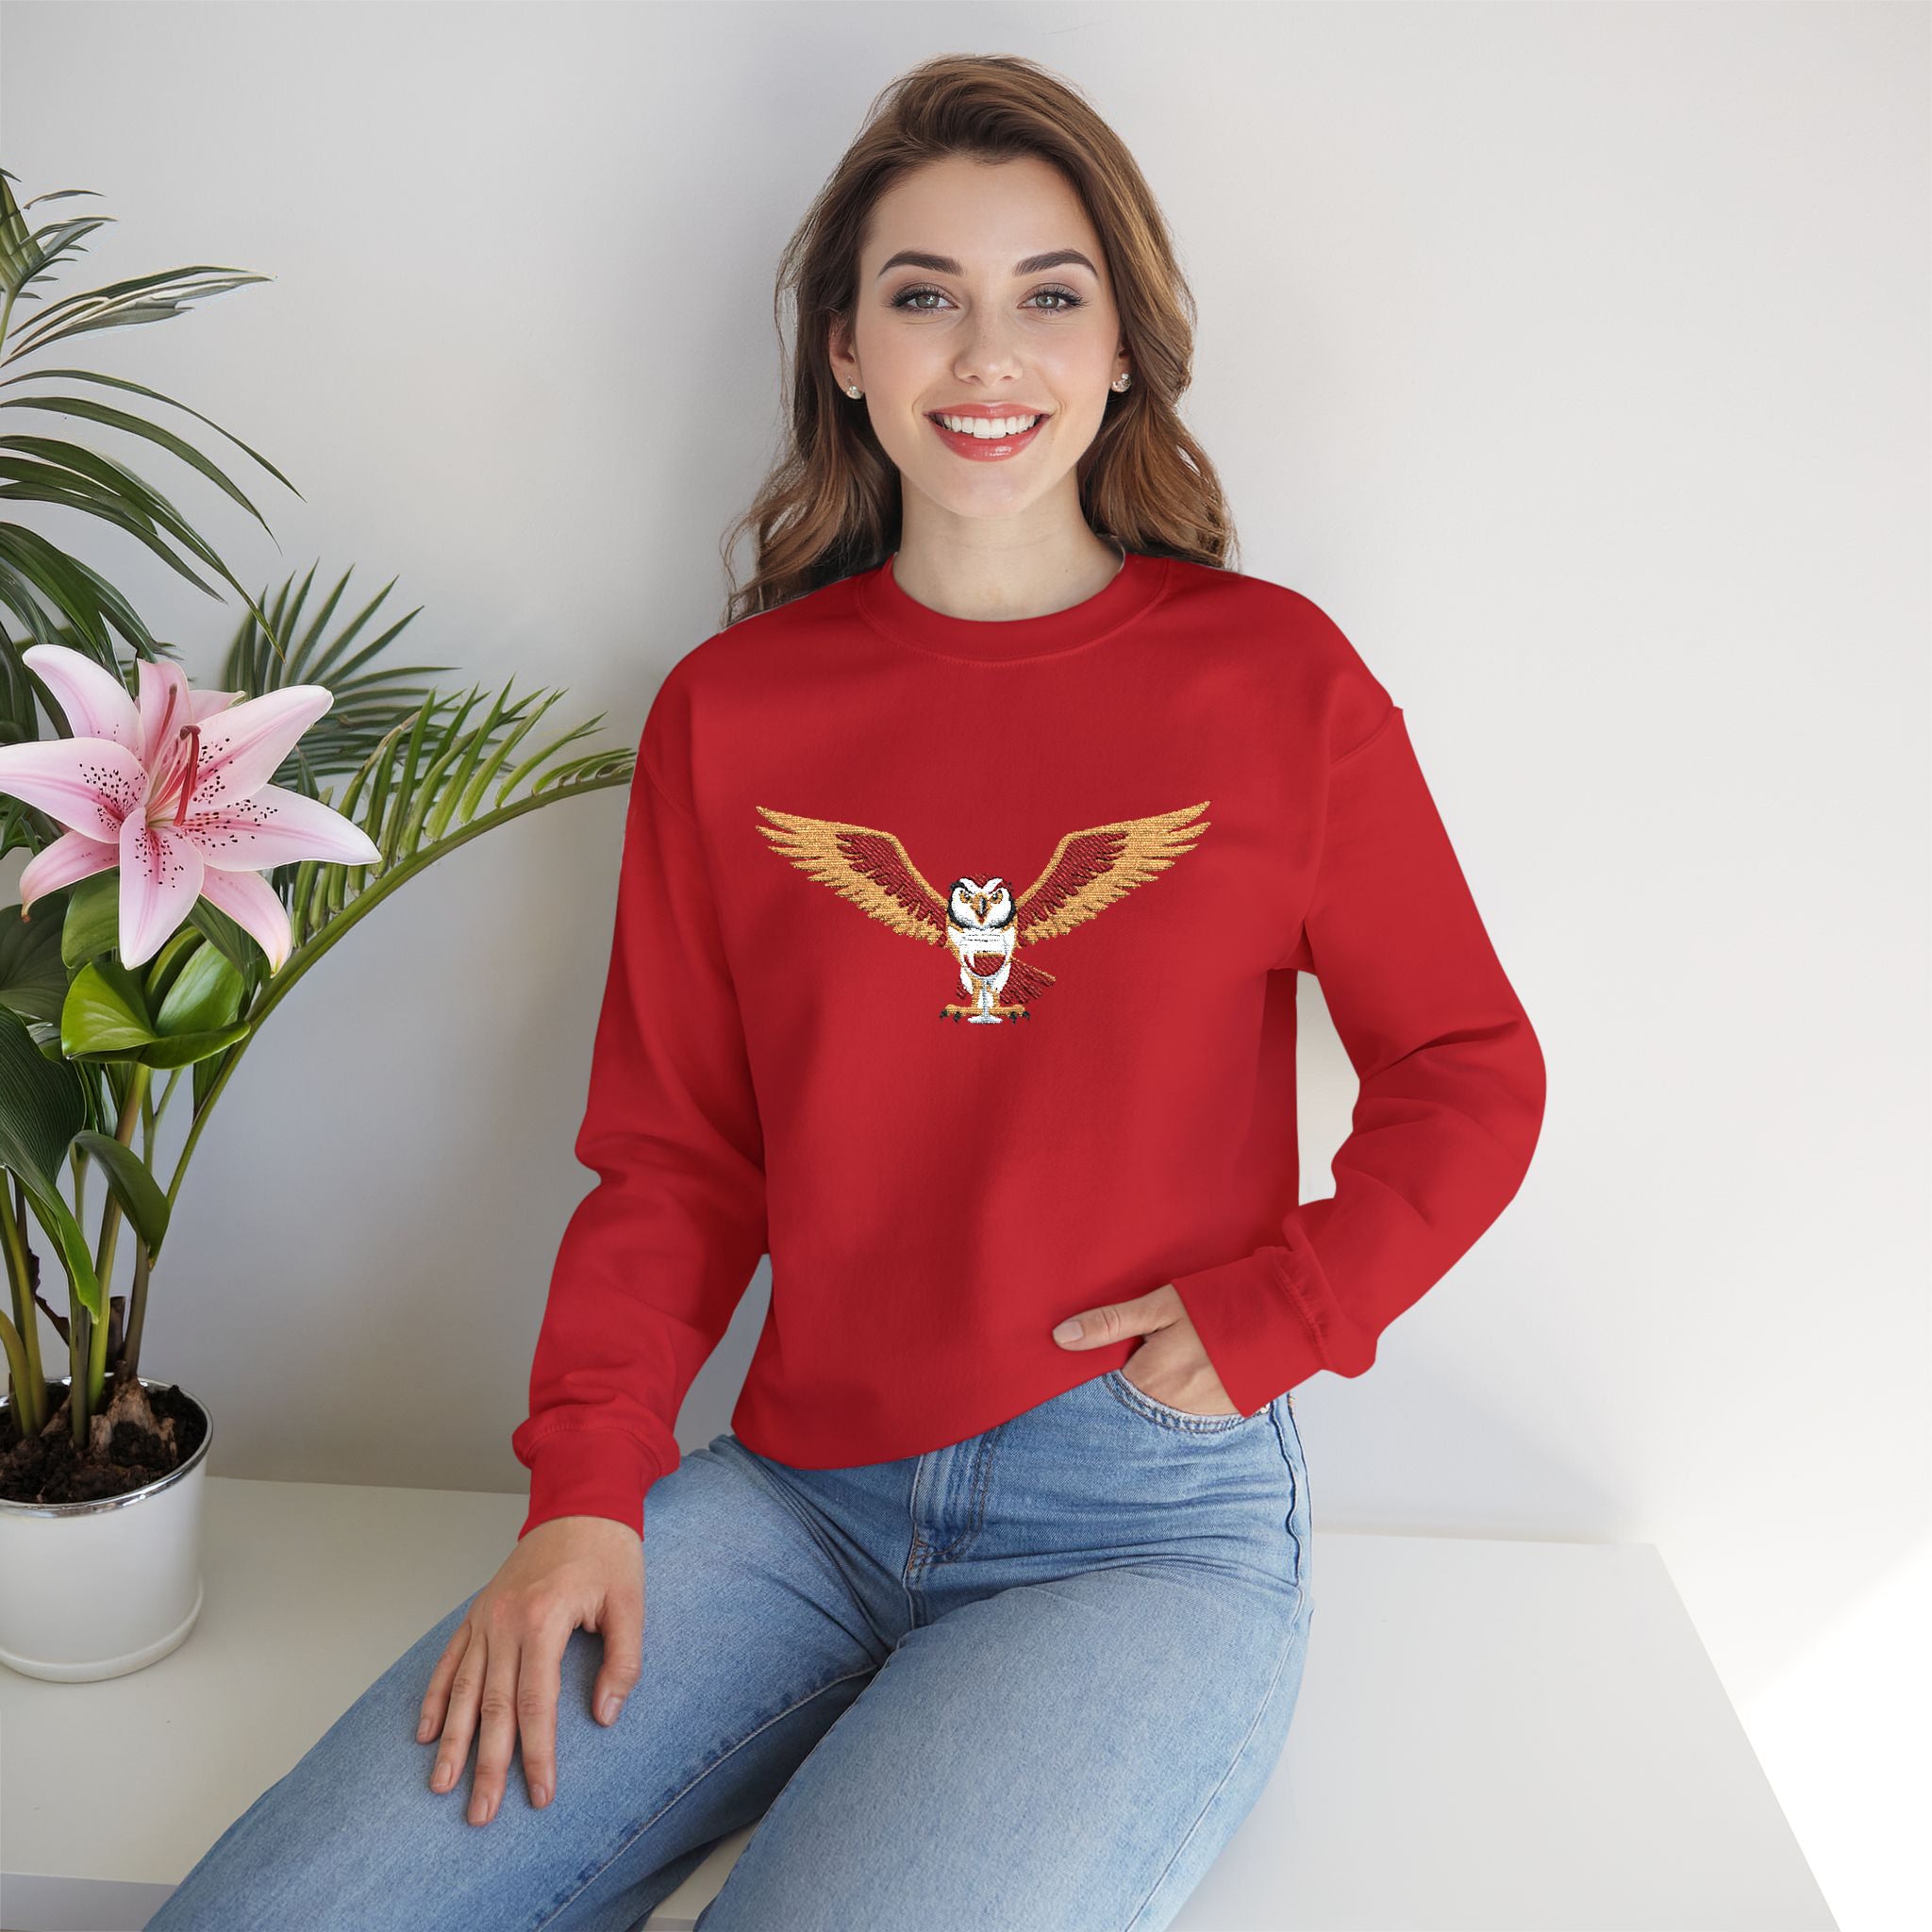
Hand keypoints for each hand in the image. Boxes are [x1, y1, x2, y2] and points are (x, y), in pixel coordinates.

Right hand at [417, 1514, 642, 1825]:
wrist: (581, 1501)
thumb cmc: (609, 1552)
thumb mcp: (630, 1604)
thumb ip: (623, 1662)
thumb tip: (604, 1716)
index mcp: (544, 1620)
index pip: (536, 1703)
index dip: (537, 1753)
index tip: (539, 1794)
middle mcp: (506, 1621)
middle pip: (492, 1706)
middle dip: (486, 1764)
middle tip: (481, 1814)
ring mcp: (487, 1616)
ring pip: (462, 1689)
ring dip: (451, 1741)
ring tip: (441, 1786)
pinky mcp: (479, 1612)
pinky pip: (450, 1659)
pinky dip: (434, 1697)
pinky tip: (426, 1732)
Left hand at [1050, 1282, 1240, 1415]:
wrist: (1287, 1314)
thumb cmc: (1220, 1303)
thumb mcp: (1161, 1305)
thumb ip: (1111, 1323)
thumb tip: (1061, 1337)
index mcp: (1150, 1380)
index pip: (1106, 1392)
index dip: (1101, 1376)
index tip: (1097, 1366)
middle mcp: (1173, 1408)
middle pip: (1135, 1403)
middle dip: (1130, 1387)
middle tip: (1144, 1356)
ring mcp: (1203, 1416)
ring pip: (1163, 1410)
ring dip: (1160, 1393)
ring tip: (1174, 1362)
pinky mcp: (1228, 1414)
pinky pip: (1193, 1413)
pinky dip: (1187, 1397)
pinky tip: (1197, 1373)